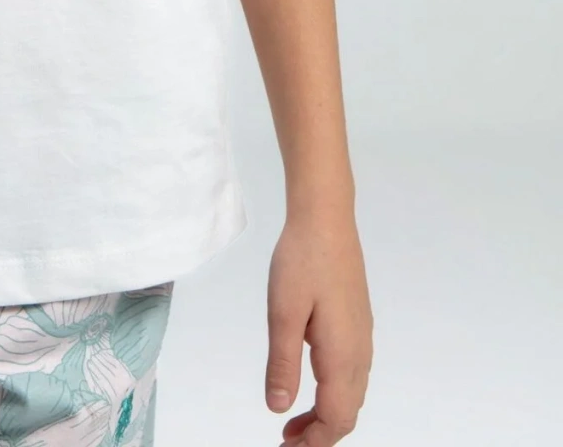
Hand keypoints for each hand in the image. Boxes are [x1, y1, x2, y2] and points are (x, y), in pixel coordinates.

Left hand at [264, 207, 372, 444]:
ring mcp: (362, 336)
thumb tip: (279, 409)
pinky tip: (310, 383)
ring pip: (352, 394)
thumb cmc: (302, 260)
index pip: (336, 417)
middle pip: (348, 411)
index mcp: (342, 353)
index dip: (315, 442)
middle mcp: (359, 351)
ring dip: (326, 414)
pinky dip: (333, 392)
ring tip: (293, 422)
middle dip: (321, 435)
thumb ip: (282, 364)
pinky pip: (352, 373)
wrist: (326, 218)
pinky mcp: (357, 322)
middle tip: (287, 441)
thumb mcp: (282, 313)